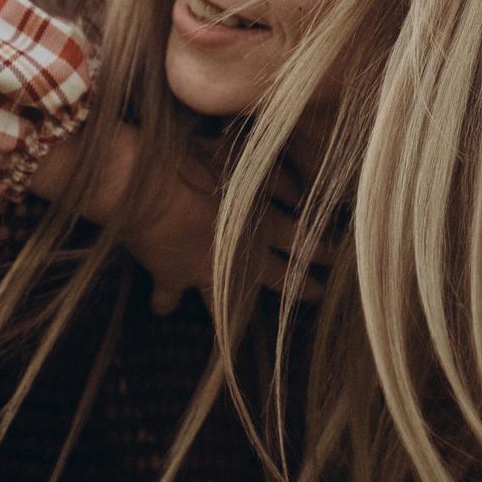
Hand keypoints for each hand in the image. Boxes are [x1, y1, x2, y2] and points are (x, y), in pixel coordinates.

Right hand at [28, 122, 334, 315]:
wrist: (149, 186)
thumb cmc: (193, 162)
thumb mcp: (237, 159)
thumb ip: (270, 177)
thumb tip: (299, 191)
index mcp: (261, 224)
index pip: (300, 240)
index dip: (318, 249)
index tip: (332, 255)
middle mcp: (239, 256)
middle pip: (277, 277)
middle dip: (299, 284)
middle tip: (317, 293)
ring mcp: (205, 272)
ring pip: (227, 301)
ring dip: (233, 310)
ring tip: (238, 322)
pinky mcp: (170, 278)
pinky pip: (167, 300)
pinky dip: (164, 303)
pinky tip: (163, 309)